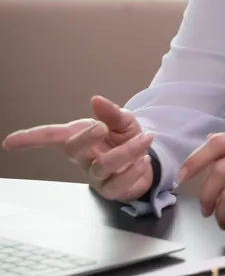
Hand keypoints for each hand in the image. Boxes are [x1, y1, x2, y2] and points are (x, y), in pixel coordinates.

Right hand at [2, 96, 154, 202]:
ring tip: (145, 138)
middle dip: (86, 136)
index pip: (52, 136)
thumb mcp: (124, 121)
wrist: (146, 161)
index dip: (31, 138)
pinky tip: (143, 160)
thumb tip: (96, 100)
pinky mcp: (111, 189)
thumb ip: (111, 112)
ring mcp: (95, 175)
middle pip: (72, 149)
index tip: (10, 142)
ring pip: (102, 166)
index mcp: (81, 137)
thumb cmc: (126, 139)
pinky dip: (135, 169)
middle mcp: (84, 157)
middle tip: (103, 126)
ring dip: (127, 151)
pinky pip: (119, 182)